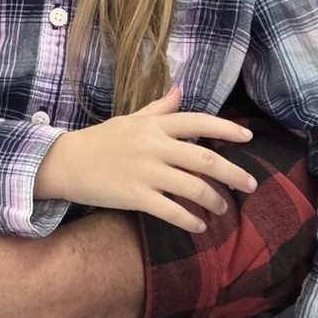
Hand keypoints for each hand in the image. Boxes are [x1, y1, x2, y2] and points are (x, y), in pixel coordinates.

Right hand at [34, 87, 257, 231]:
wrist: (66, 162)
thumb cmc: (100, 141)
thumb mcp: (129, 120)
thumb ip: (157, 109)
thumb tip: (179, 91)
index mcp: (152, 126)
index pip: (196, 122)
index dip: (225, 129)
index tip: (247, 138)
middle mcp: (152, 146)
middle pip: (204, 159)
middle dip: (233, 174)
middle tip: (251, 185)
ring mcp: (144, 172)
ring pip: (193, 187)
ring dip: (215, 201)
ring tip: (222, 209)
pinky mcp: (135, 196)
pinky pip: (172, 211)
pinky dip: (191, 221)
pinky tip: (199, 227)